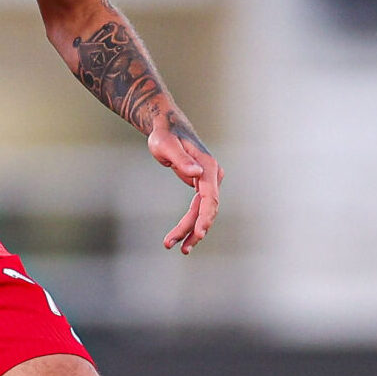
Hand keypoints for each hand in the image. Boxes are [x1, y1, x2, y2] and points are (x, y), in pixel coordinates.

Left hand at [150, 114, 222, 254]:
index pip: (210, 197)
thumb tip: (196, 174)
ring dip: (191, 231)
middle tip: (180, 248)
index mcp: (207, 167)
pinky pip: (198, 209)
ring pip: (202, 212)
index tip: (199, 233)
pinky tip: (179, 237)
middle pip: (206, 209)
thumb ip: (181, 160)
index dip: (205, 217)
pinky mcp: (201, 186)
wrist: (167, 127)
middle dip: (194, 230)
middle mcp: (212, 175)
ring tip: (176, 247)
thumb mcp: (166, 145)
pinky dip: (189, 223)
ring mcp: (208, 182)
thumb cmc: (164, 135)